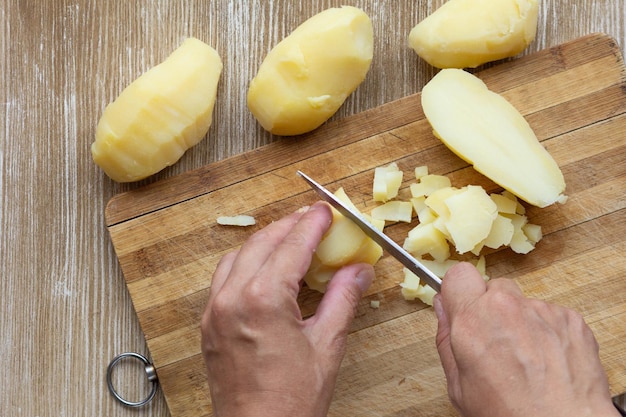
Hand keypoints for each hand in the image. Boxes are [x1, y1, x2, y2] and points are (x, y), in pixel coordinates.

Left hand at [201, 202, 374, 416]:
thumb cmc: (290, 401)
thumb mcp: (326, 346)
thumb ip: (343, 300)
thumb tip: (359, 272)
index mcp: (263, 299)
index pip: (292, 245)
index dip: (312, 224)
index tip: (326, 211)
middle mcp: (232, 298)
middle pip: (262, 242)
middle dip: (289, 226)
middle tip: (312, 220)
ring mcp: (215, 310)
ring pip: (238, 255)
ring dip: (265, 241)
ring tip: (290, 240)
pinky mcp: (209, 324)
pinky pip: (224, 277)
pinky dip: (245, 262)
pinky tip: (264, 269)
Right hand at [434, 262, 618, 416]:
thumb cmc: (511, 415)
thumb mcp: (459, 386)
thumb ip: (446, 339)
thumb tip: (443, 308)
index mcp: (472, 321)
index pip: (459, 274)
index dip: (459, 290)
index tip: (462, 305)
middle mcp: (507, 307)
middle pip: (493, 287)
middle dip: (491, 309)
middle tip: (496, 342)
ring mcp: (542, 311)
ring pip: (524, 303)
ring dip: (522, 322)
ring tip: (527, 360)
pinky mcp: (571, 319)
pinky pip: (551, 315)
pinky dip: (548, 333)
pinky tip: (547, 361)